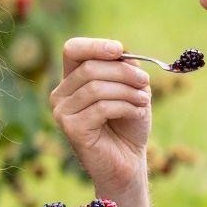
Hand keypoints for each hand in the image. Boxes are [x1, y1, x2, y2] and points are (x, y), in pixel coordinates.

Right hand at [50, 38, 151, 195]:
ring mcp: (62, 112)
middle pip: (89, 68)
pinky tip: (138, 114)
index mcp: (72, 80)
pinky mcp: (71, 128)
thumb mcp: (130, 88)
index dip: (95, 46)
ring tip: (144, 101)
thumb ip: (124, 68)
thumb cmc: (128, 124)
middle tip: (146, 82)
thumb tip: (122, 54)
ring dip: (127, 91)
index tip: (120, 50)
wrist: (128, 161)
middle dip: (123, 72)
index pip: (73, 50)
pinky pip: (101, 108)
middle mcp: (61, 94)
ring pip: (96, 88)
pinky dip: (126, 107)